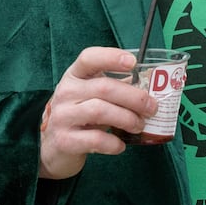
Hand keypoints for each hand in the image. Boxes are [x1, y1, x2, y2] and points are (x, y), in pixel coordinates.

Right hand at [37, 47, 156, 179]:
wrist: (53, 147)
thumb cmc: (80, 116)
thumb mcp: (91, 96)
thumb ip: (115, 89)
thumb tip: (149, 87)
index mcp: (74, 76)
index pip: (89, 58)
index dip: (111, 57)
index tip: (133, 62)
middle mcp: (66, 92)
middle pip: (104, 87)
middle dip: (134, 97)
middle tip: (152, 107)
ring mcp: (63, 116)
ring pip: (100, 111)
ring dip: (127, 118)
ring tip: (139, 125)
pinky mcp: (65, 140)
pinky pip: (95, 139)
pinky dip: (113, 143)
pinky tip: (121, 145)